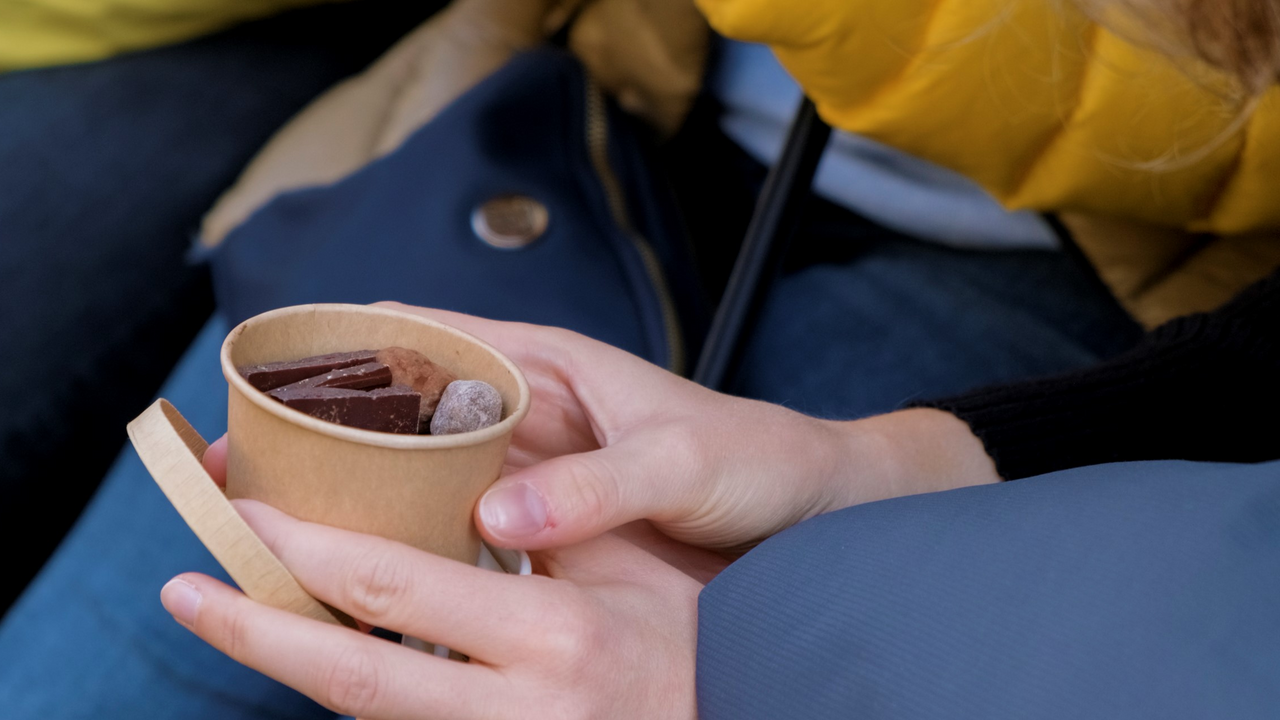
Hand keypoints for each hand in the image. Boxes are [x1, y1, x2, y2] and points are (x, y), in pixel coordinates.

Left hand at [162, 500, 713, 719]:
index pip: (395, 589)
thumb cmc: (694, 627)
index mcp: (554, 633)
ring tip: (231, 617)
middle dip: (256, 630)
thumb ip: (540, 526)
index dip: (306, 550)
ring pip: (372, 715)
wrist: (749, 708)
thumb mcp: (623, 562)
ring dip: (293, 665)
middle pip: (354, 677)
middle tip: (184, 590)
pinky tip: (321, 654)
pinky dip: (358, 693)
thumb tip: (452, 487)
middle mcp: (524, 706)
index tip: (247, 514)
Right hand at [204, 303, 998, 551]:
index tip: (268, 379)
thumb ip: (598, 486)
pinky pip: (463, 518)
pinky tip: (379, 568)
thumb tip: (497, 523)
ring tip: (287, 520)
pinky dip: (418, 534)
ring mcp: (535, 463)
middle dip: (329, 427)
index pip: (428, 334)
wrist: (816, 504)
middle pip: (407, 403)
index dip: (345, 347)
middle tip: (248, 468)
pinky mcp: (550, 516)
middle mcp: (533, 405)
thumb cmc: (758, 460)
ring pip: (425, 464)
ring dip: (362, 486)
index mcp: (554, 363)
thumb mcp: (682, 464)